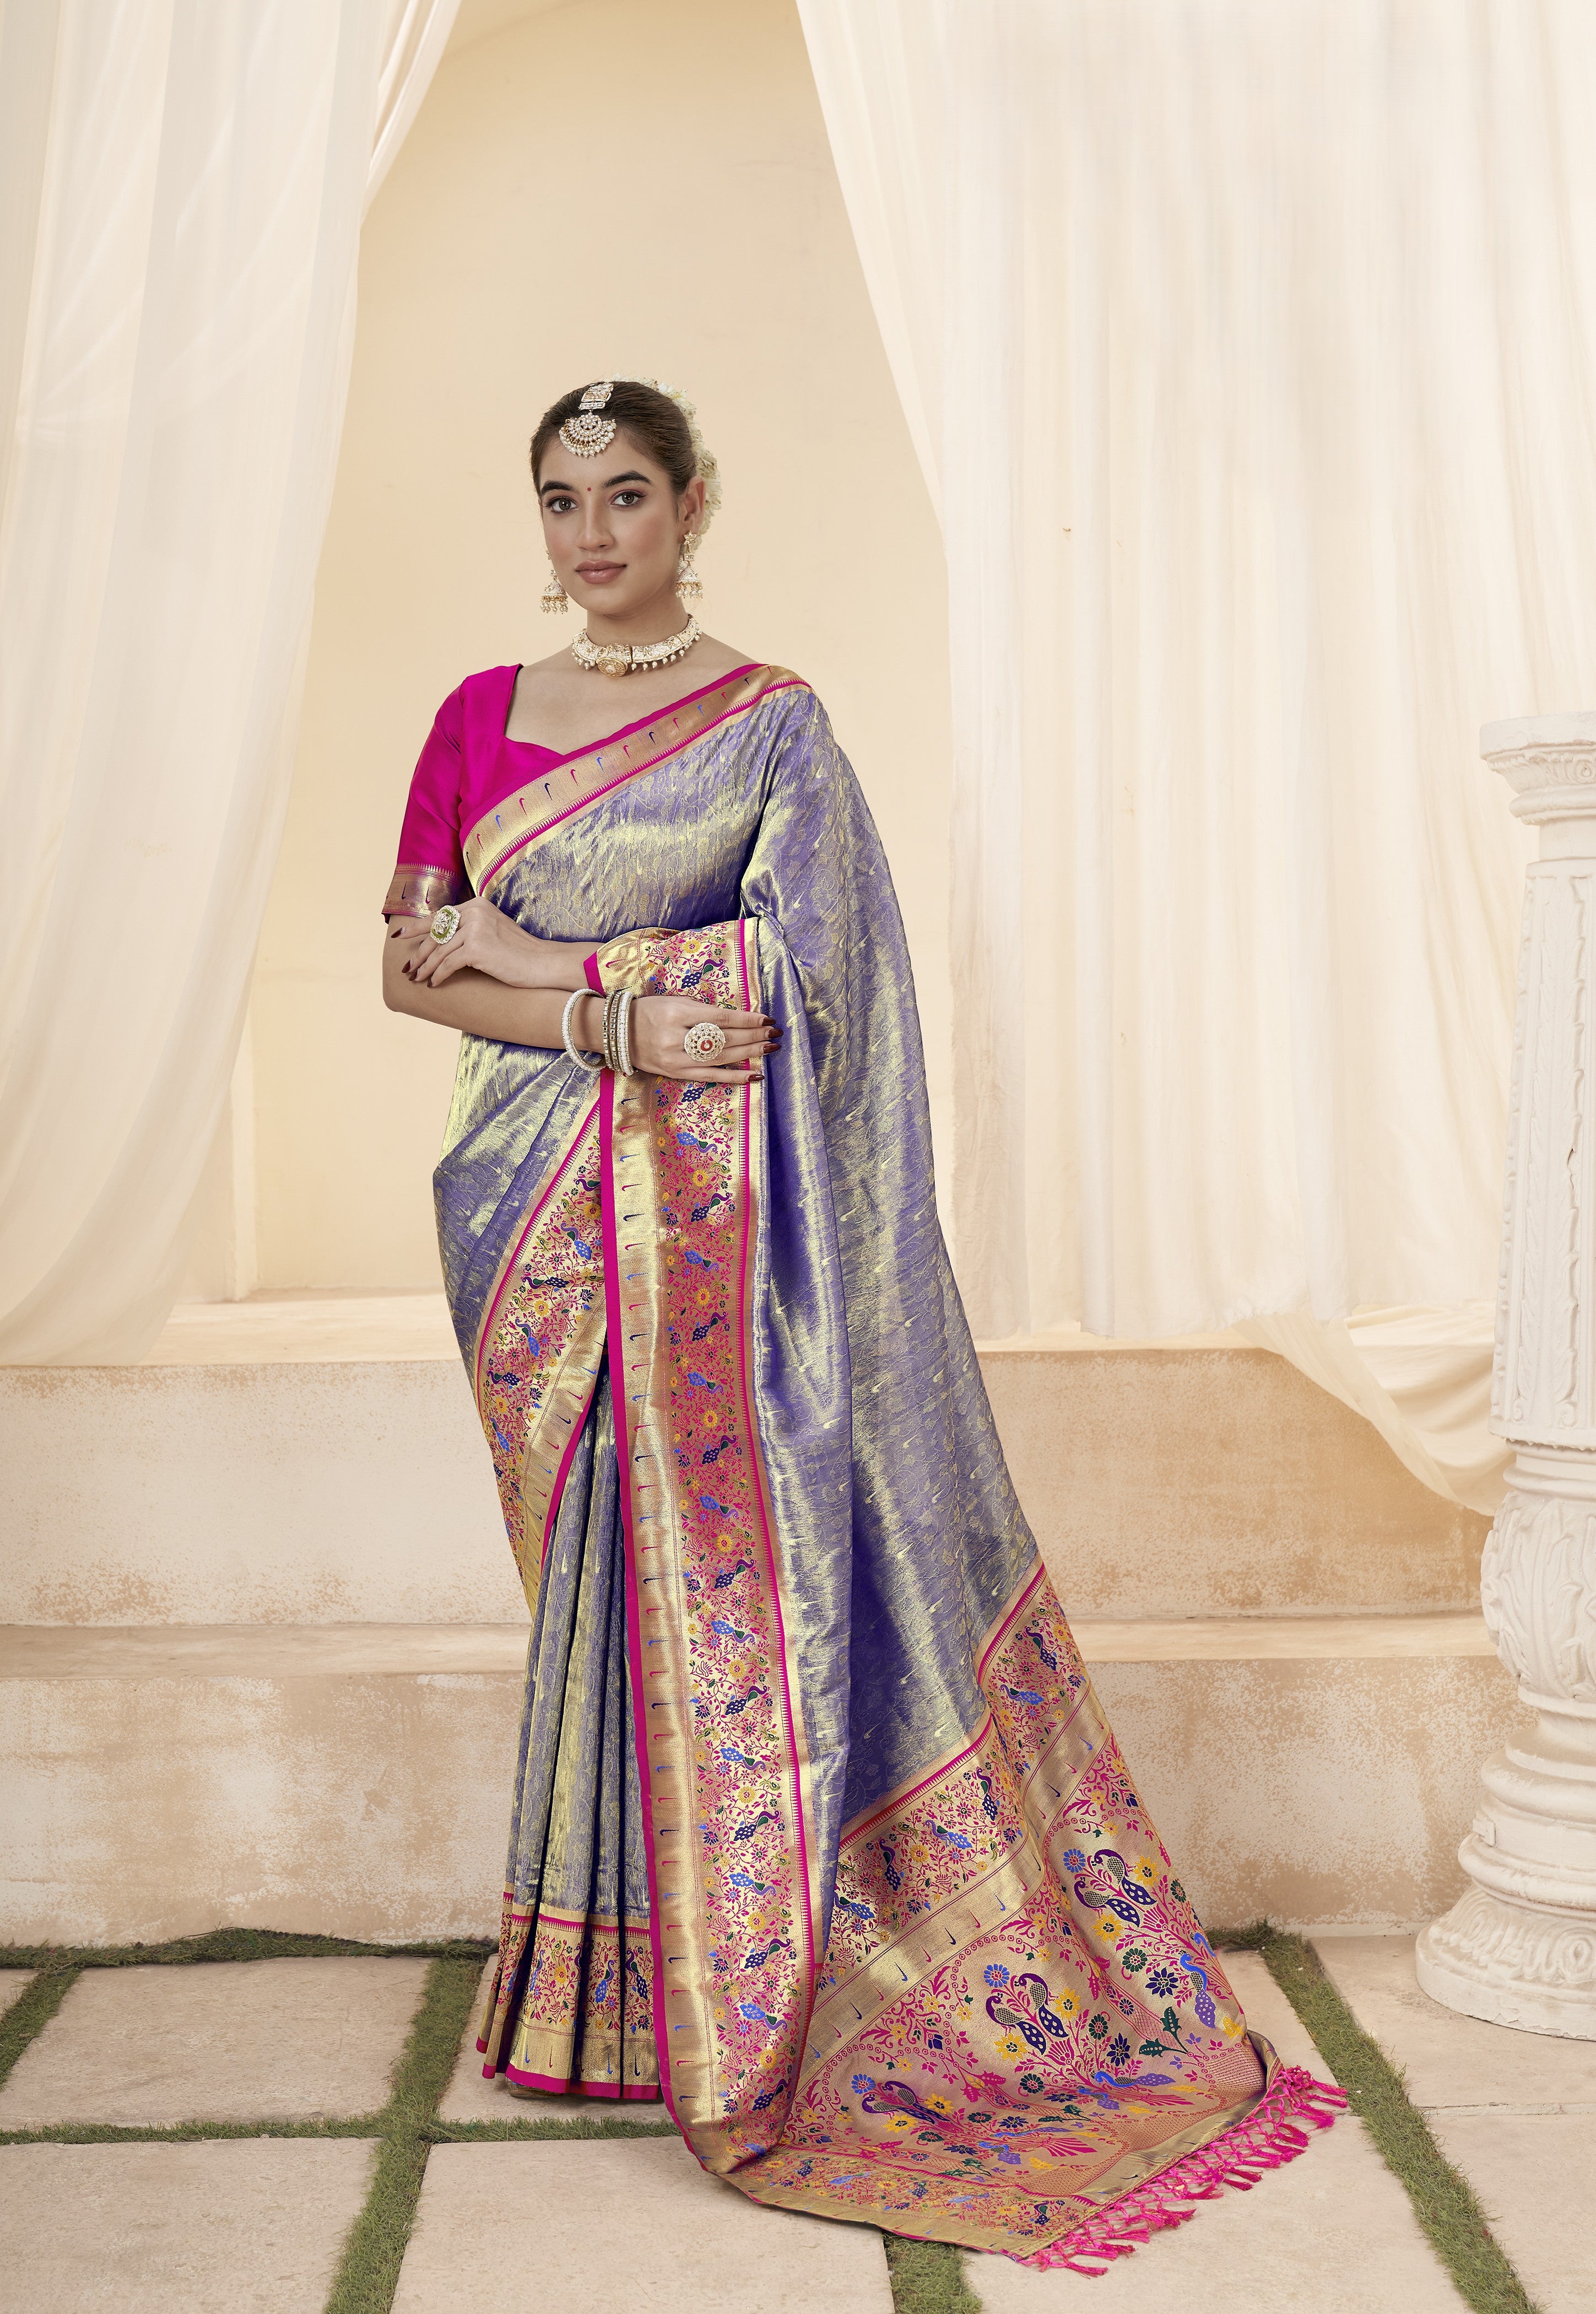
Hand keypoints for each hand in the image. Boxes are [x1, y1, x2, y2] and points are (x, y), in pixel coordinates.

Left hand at [395, 899, 572, 990]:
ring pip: (439, 951)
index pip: (440, 916)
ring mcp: (475, 928)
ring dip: (425, 968)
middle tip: (407, 968)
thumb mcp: (492, 931)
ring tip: (417, 979)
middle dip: (419, 953)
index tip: (399, 935)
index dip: (416, 927)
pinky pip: (448, 964)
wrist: (542, 962)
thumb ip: (470, 929)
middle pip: (436, 934)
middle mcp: (474, 912)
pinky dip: (438, 975)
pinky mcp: (477, 948)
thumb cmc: (519, 952)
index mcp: (477, 904)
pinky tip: (434, 983)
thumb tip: (441, 941)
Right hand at [628, 993, 781, 1082]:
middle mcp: (677, 1037)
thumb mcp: (674, 1001)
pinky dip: (734, 1076)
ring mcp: (677, 1059)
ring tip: (770, 1047)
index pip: (721, 1018)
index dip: (747, 1020)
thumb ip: (702, 1010)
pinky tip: (754, 1074)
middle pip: (725, 1038)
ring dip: (750, 1053)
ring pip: (721, 1057)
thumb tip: (737, 1019)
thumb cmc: (650, 1011)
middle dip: (753, 1036)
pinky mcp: (677, 1073)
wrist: (619, 1033)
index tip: (767, 1018)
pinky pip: (711, 1077)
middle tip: (775, 1033)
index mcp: (678, 1012)